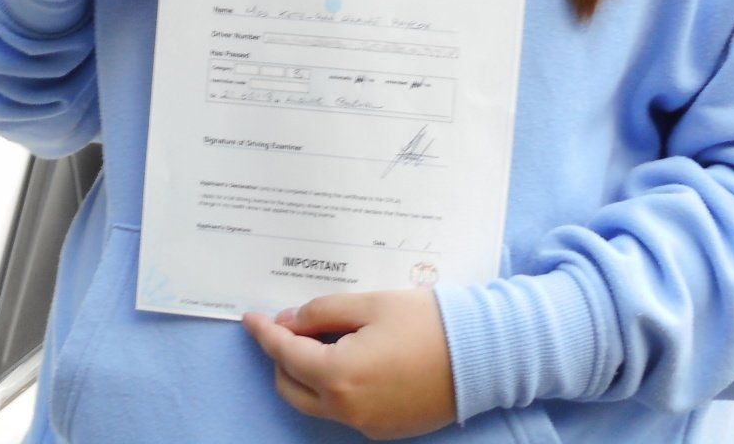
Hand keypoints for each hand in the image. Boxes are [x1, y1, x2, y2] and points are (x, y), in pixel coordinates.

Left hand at [242, 290, 457, 439]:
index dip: (265, 333)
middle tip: (291, 326)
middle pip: (291, 387)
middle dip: (282, 356)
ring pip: (316, 403)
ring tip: (321, 339)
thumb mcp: (369, 304)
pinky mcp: (385, 430)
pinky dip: (334, 387)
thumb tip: (290, 323)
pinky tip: (348, 358)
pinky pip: (344, 411)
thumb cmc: (427, 323)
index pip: (285, 353)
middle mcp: (348, 408)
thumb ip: (321, 312)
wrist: (483, 355)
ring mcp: (367, 425)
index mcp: (339, 375)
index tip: (250, 319)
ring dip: (306, 374)